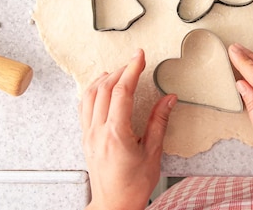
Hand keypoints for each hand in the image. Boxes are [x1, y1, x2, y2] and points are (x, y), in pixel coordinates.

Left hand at [79, 49, 177, 209]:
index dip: (131, 70)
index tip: (139, 57)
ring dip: (104, 79)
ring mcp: (88, 134)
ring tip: (118, 71)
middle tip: (134, 61)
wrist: (114, 205)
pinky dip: (93, 91)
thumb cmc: (133, 185)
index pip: (122, 92)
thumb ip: (159, 122)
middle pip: (104, 89)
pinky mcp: (85, 138)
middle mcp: (98, 131)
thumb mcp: (153, 153)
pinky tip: (102, 89)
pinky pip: (84, 106)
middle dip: (120, 70)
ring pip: (90, 95)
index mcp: (116, 134)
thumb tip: (169, 99)